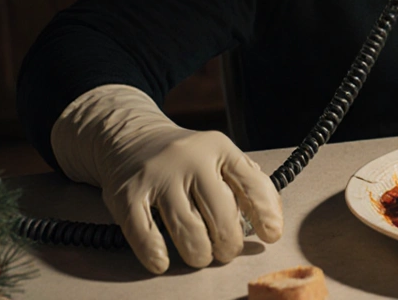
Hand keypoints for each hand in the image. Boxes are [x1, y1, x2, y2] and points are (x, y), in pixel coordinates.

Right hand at [51, 84, 282, 273]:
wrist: (129, 136)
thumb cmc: (184, 157)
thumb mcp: (217, 154)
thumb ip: (243, 180)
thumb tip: (268, 220)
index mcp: (218, 147)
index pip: (251, 184)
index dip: (265, 214)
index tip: (270, 235)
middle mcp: (190, 158)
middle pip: (221, 215)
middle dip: (229, 244)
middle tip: (227, 251)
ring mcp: (157, 176)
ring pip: (188, 230)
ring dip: (200, 254)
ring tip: (201, 255)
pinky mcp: (127, 194)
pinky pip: (145, 234)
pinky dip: (156, 255)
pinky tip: (162, 261)